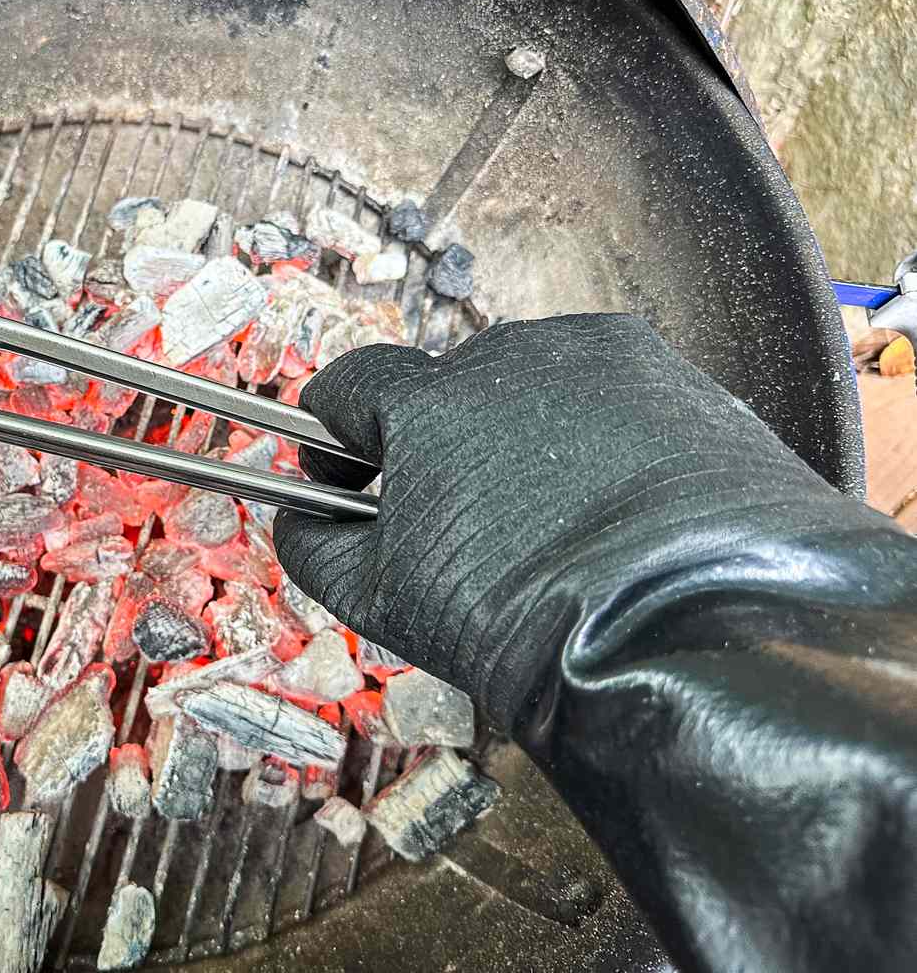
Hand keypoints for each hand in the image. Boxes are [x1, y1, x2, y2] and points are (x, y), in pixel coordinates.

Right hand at [273, 314, 855, 729]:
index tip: (342, 475)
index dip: (335, 435)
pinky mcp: (675, 377)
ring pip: (529, 389)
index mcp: (430, 402)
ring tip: (549, 522)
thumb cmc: (529, 620)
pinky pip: (608, 396)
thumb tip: (295, 516)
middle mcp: (512, 356)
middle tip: (458, 524)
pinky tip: (613, 506)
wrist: (695, 634)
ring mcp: (601, 358)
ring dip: (517, 436)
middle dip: (437, 446)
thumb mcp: (387, 604)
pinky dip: (597, 437)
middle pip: (445, 389)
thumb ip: (315, 547)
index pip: (350, 383)